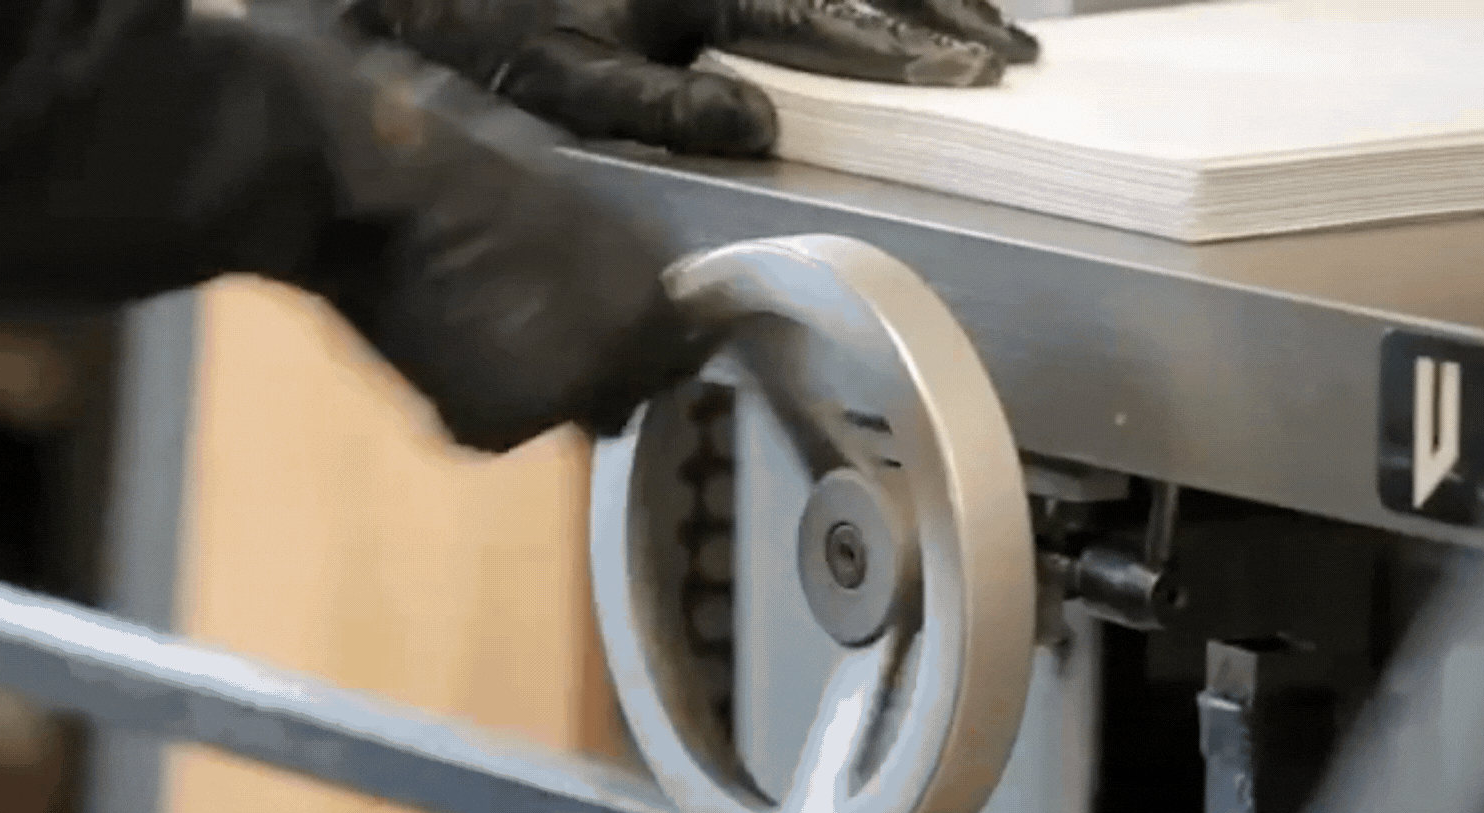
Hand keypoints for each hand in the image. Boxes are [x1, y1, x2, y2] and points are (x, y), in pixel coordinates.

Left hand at [334, 0, 1039, 156]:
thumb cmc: (472, 24)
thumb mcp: (560, 76)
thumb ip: (663, 104)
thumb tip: (763, 128)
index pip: (831, 13)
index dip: (911, 42)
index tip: (983, 65)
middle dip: (938, 6)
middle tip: (1011, 45)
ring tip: (975, 23)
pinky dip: (843, 1)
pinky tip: (875, 18)